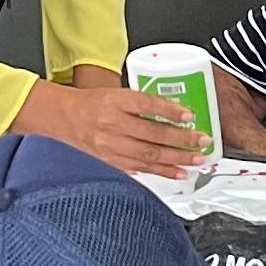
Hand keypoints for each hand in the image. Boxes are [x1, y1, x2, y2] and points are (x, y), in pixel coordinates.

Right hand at [14, 73, 208, 177]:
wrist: (62, 117)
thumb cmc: (92, 103)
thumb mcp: (117, 92)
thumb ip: (143, 102)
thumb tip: (176, 112)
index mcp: (115, 101)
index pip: (146, 104)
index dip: (170, 111)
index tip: (190, 115)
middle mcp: (112, 123)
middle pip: (152, 134)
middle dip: (182, 140)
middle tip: (203, 141)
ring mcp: (110, 145)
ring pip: (149, 155)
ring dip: (177, 159)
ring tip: (196, 160)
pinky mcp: (110, 160)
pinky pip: (139, 168)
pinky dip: (161, 172)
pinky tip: (177, 173)